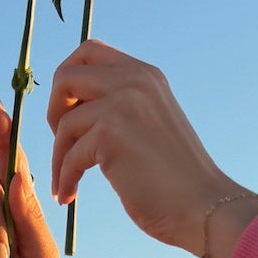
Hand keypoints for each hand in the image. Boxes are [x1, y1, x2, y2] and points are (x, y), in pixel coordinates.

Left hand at [46, 42, 257, 257]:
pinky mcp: (110, 133)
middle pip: (66, 75)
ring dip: (59, 156)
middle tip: (63, 140)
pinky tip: (68, 195)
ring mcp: (122, 103)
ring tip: (66, 181)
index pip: (89, 51)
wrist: (203, 205)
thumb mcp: (150, 122)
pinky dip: (64, 178)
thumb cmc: (176, 176)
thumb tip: (74, 107)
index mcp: (145, 74)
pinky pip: (69, 154)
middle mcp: (134, 80)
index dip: (68, 78)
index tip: (69, 112)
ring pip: (64, 122)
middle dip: (54, 109)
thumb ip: (122, 105)